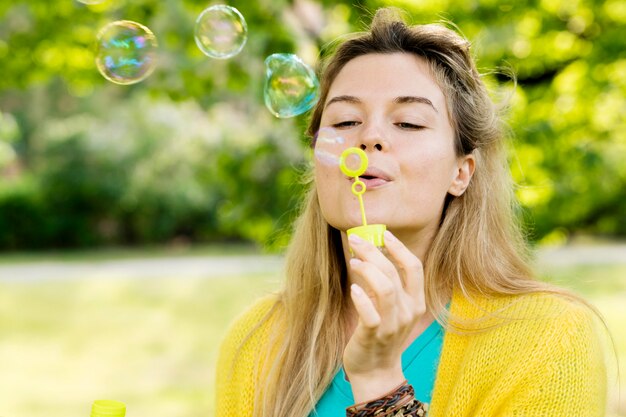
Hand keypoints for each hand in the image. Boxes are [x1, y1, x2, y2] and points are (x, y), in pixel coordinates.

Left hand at [343, 231, 425, 399]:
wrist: (375, 371)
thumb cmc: (380, 332)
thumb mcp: (391, 307)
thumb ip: (386, 283)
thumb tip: (370, 252)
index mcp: (415, 301)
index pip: (414, 267)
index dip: (399, 248)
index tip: (383, 234)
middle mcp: (408, 311)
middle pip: (394, 272)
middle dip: (373, 251)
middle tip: (355, 239)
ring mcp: (393, 325)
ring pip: (385, 289)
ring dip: (367, 270)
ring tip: (353, 261)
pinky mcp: (374, 335)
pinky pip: (370, 313)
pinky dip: (361, 299)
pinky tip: (353, 289)